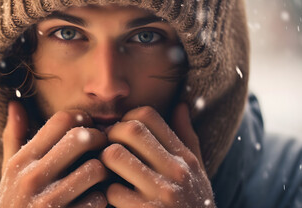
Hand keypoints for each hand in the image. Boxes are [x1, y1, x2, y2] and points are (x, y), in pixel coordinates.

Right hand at [0, 101, 108, 207]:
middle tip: (103, 147)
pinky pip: (99, 200)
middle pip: (81, 137)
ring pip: (95, 168)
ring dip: (105, 171)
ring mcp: (48, 203)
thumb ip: (13, 137)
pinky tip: (98, 200)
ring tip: (103, 174)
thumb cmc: (17, 203)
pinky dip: (104, 199)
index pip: (61, 120)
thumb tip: (15, 102)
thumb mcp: (9, 172)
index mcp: (20, 161)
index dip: (82, 118)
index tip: (88, 128)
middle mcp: (31, 178)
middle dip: (99, 139)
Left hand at [100, 104, 214, 207]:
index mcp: (185, 157)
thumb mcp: (197, 172)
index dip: (126, 119)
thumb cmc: (192, 205)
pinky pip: (112, 191)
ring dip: (104, 163)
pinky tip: (113, 201)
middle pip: (129, 129)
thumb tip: (182, 103)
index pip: (148, 115)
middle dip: (110, 136)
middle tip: (108, 150)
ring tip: (108, 173)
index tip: (121, 135)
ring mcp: (163, 194)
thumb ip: (188, 137)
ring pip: (114, 155)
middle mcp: (177, 171)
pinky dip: (107, 195)